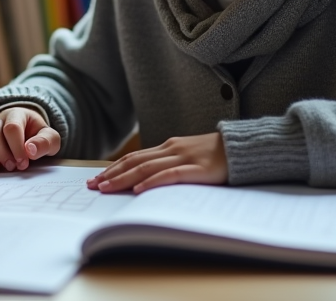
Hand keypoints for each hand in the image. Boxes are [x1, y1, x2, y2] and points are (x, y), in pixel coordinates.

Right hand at [0, 106, 60, 172]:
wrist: (27, 135)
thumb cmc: (37, 137)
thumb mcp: (50, 139)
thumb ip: (45, 142)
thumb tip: (30, 150)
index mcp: (17, 115)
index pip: (12, 128)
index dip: (17, 147)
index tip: (23, 163)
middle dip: (1, 153)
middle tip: (12, 167)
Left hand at [87, 133, 226, 193]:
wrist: (242, 147)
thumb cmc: (215, 155)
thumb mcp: (188, 156)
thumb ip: (169, 164)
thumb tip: (145, 179)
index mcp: (168, 146)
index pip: (134, 157)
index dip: (113, 167)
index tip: (96, 178)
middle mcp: (171, 149)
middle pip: (134, 162)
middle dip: (111, 174)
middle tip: (92, 185)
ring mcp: (183, 157)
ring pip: (146, 168)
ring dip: (123, 178)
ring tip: (106, 187)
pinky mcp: (196, 169)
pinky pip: (170, 175)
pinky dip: (152, 182)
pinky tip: (139, 189)